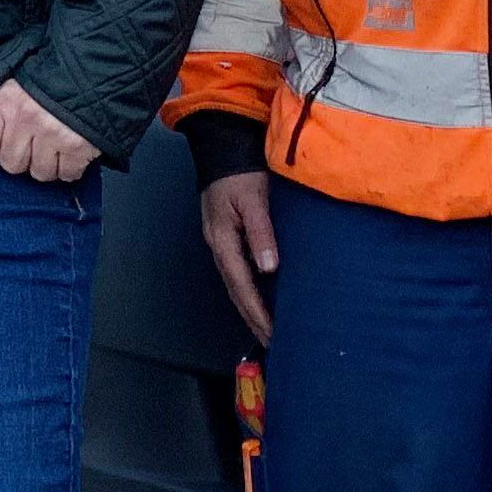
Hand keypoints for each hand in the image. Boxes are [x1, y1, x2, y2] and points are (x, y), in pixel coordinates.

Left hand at [0, 79, 95, 182]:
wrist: (97, 67)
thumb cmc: (56, 74)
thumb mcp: (20, 81)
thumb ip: (3, 107)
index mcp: (6, 100)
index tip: (6, 142)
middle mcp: (26, 119)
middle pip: (12, 164)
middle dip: (24, 158)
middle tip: (35, 144)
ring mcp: (52, 134)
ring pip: (40, 173)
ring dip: (48, 164)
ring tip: (55, 146)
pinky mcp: (77, 147)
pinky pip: (67, 174)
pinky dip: (71, 168)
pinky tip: (72, 151)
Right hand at [199, 171, 276, 340]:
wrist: (222, 147)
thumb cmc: (240, 173)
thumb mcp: (253, 200)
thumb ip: (261, 233)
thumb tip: (269, 269)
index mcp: (223, 241)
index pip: (242, 286)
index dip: (257, 312)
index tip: (272, 335)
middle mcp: (219, 247)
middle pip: (235, 291)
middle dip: (252, 319)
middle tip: (272, 344)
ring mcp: (221, 242)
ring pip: (236, 284)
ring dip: (250, 308)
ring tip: (268, 330)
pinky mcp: (228, 236)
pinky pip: (238, 272)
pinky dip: (249, 291)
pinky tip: (262, 298)